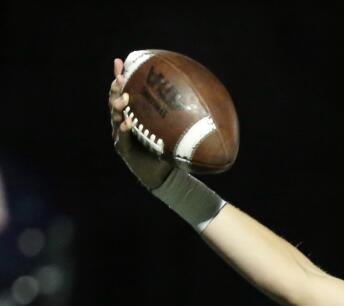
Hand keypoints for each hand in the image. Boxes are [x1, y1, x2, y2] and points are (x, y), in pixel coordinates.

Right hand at [108, 57, 172, 189]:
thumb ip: (180, 115)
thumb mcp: (174, 129)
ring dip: (118, 106)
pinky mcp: (123, 149)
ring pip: (115, 117)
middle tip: (119, 78)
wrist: (164, 175)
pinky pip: (121, 138)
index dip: (120, 77)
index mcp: (134, 114)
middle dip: (115, 88)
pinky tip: (127, 123)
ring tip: (124, 98)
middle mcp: (124, 122)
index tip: (120, 61)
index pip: (124, 91)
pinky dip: (124, 130)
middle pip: (115, 101)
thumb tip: (200, 97)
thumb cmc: (169, 150)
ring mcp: (121, 135)